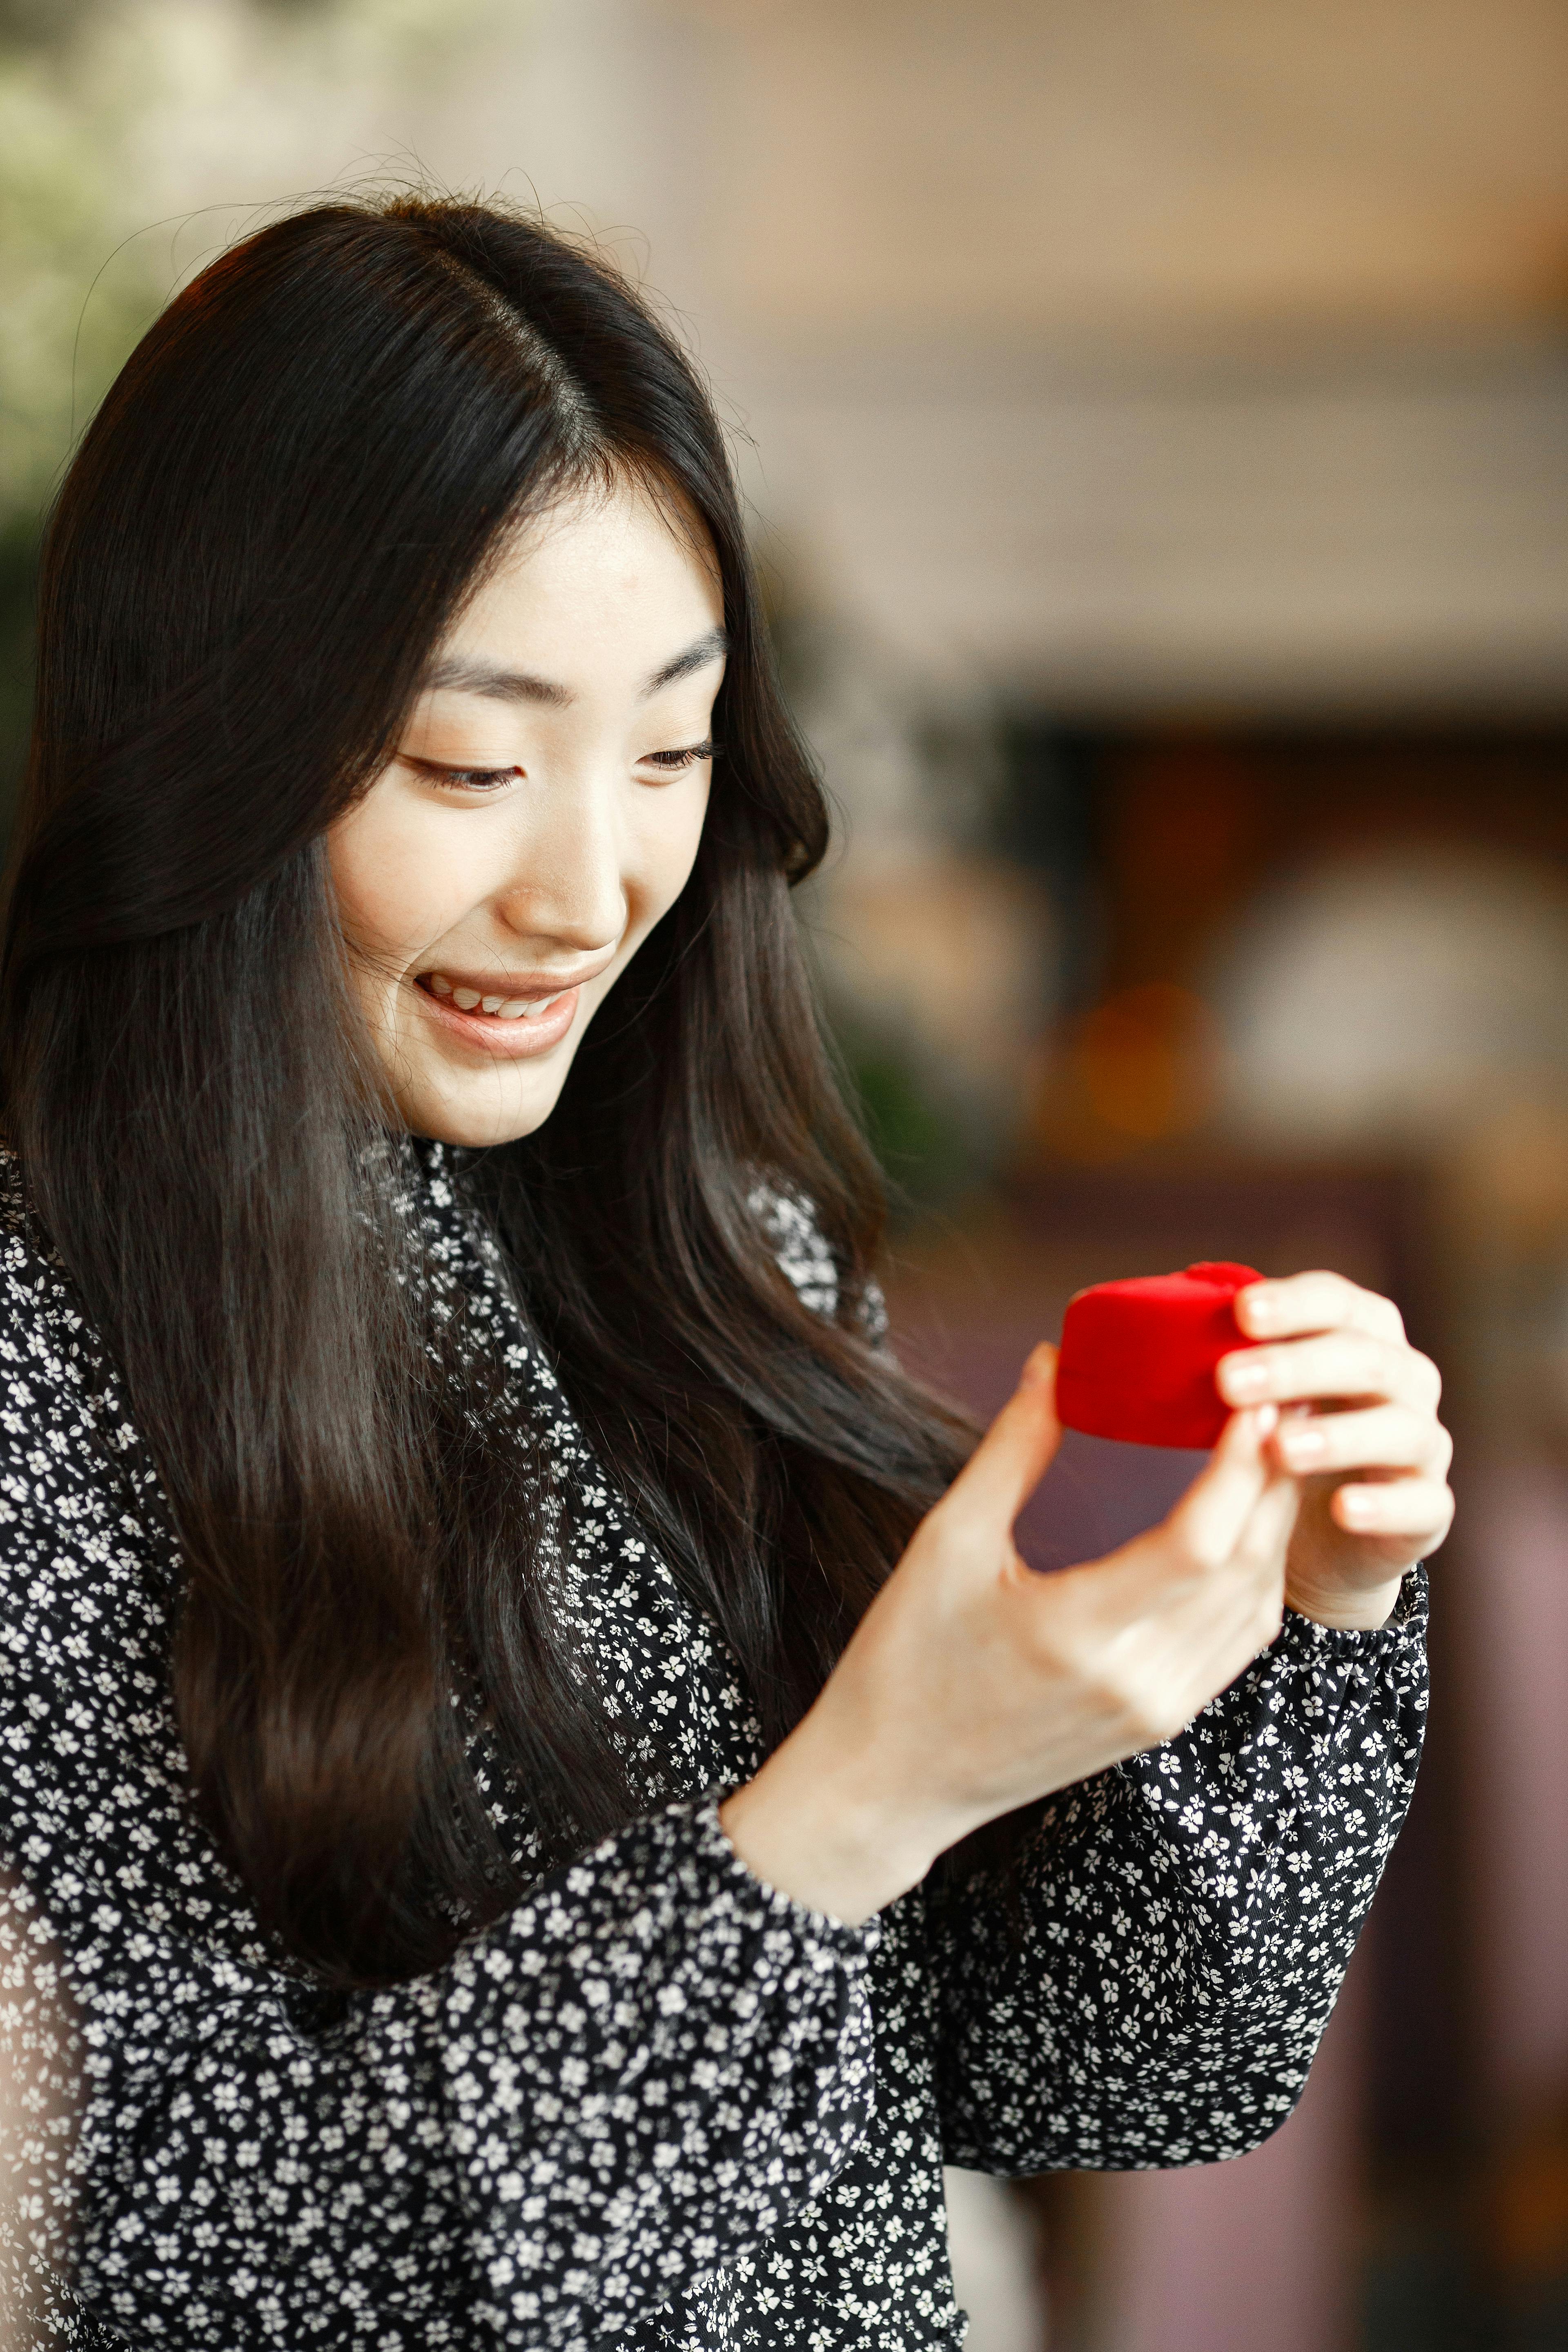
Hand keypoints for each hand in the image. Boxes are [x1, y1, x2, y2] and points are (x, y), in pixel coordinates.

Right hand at [719, 1348, 1298, 1923]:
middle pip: (1244, 1567)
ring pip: (1256, 1606)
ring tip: (1274, 1450)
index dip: (1237, 1466)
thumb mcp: (946, 1542)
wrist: (893, 1784)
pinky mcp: (1161, 1722)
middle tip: (1281, 1399)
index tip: (1250, 1399)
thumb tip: (1054, 1360)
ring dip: (1274, 1526)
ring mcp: (1157, 1709)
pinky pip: (1237, 1642)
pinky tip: (1247, 1525)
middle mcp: (1136, 1680)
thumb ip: (1012, 1450)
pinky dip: (1256, 1576)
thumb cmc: (905, 1661)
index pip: (1197, 1542)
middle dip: (1273, 1478)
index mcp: (1076, 1633)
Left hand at [1219, 1272, 1452, 1632]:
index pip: (1338, 1303)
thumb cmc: (1287, 1439)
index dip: (1293, 1304)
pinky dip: (1382, 1506)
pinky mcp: (1430, 1507)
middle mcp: (1407, 1380)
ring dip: (1337, 1435)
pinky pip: (1421, 1503)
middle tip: (1229, 1380)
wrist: (1329, 1531)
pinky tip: (1341, 1509)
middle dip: (1296, 1367)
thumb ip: (1239, 1357)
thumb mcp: (1263, 1394)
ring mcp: (1424, 1444)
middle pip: (1366, 1359)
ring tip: (1279, 1447)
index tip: (1241, 1312)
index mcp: (1365, 1334)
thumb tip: (1178, 1310)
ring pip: (1399, 1428)